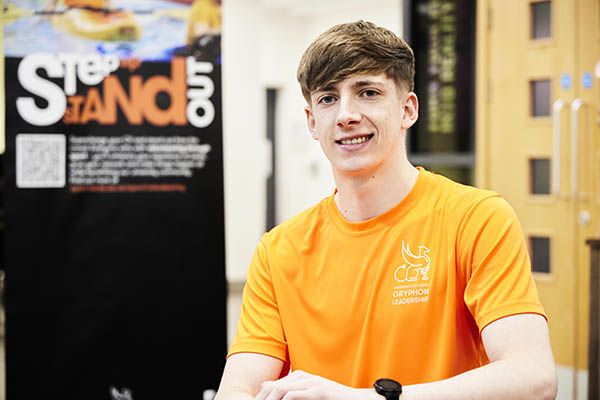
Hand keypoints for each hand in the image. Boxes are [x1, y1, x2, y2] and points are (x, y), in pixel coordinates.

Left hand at [255, 370, 373, 399]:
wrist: (357, 399)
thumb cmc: (334, 399)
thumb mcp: (311, 395)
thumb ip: (294, 393)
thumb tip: (270, 390)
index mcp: (300, 376)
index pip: (274, 385)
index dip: (262, 397)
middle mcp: (303, 377)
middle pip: (274, 386)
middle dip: (262, 398)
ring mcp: (311, 383)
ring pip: (281, 389)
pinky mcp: (318, 391)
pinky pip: (294, 396)